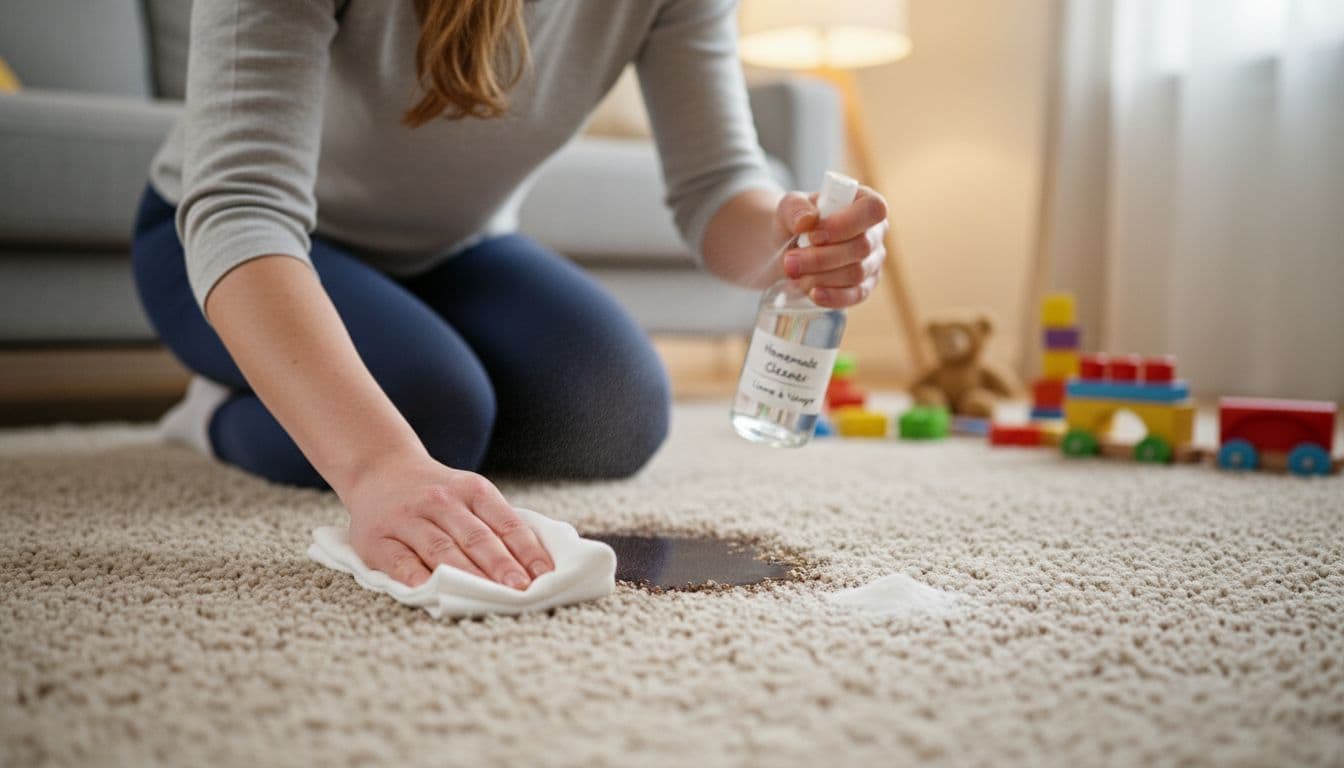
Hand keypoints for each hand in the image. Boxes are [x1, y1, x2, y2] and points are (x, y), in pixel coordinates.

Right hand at [342, 453, 554, 588]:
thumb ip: (497, 523)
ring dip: (468, 577)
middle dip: (501, 567)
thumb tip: (536, 565)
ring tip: (489, 599)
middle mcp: (440, 501)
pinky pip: (401, 564)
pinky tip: (436, 596)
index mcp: (472, 490)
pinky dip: (419, 580)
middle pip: (476, 538)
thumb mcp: (469, 494)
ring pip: (442, 551)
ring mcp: (407, 519)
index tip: (544, 576)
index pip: (506, 522)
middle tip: (521, 592)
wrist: (379, 470)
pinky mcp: (377, 540)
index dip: (527, 550)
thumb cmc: (437, 495)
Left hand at [773, 187, 889, 307]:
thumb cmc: (796, 221)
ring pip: (856, 273)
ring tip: (793, 273)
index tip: (813, 235)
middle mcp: (875, 232)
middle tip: (790, 261)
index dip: (845, 224)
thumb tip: (806, 221)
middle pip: (861, 248)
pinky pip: (856, 295)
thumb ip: (795, 208)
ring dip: (821, 276)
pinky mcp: (864, 286)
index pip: (873, 209)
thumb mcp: (789, 207)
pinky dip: (833, 297)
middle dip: (821, 257)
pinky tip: (813, 294)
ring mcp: (873, 261)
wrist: (790, 247)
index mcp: (864, 202)